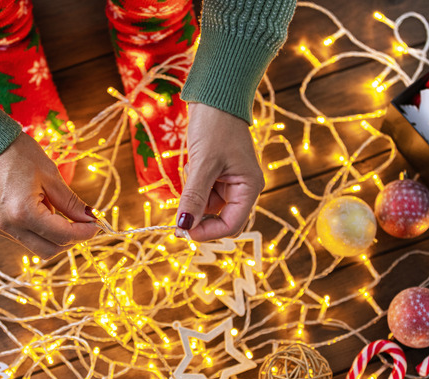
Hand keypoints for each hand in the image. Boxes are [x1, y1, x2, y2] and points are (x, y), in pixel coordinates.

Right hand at [0, 132, 97, 258]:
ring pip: (36, 246)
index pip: (62, 236)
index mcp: (23, 213)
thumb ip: (71, 204)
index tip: (96, 225)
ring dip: (53, 235)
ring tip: (54, 208)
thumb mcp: (52, 177)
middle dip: (70, 240)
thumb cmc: (21, 154)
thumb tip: (90, 219)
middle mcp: (8, 226)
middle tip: (83, 224)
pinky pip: (22, 237)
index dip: (84, 233)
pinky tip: (38, 208)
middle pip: (49, 251)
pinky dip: (37, 230)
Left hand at [175, 103, 263, 240]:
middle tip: (179, 209)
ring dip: (194, 197)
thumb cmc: (215, 126)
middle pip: (221, 218)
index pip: (232, 224)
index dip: (208, 232)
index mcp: (249, 187)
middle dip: (200, 215)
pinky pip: (203, 191)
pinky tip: (192, 165)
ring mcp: (230, 181)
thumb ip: (194, 197)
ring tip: (191, 169)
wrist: (215, 96)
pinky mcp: (218, 174)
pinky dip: (193, 185)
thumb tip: (184, 226)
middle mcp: (243, 188)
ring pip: (208, 205)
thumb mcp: (203, 164)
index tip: (183, 230)